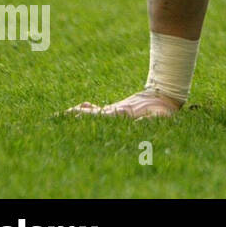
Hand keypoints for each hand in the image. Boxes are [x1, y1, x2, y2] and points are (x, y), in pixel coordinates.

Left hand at [65, 89, 182, 119]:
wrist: (167, 102)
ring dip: (80, 113)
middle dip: (76, 117)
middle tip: (59, 117)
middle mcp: (116, 118)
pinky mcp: (119, 110)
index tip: (74, 114)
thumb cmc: (164, 110)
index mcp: (123, 118)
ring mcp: (116, 114)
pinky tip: (84, 105)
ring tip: (65, 113)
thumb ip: (149, 120)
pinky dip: (91, 108)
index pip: (101, 118)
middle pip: (92, 118)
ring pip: (94, 115)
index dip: (87, 117)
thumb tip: (137, 124)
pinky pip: (102, 111)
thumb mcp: (159, 116)